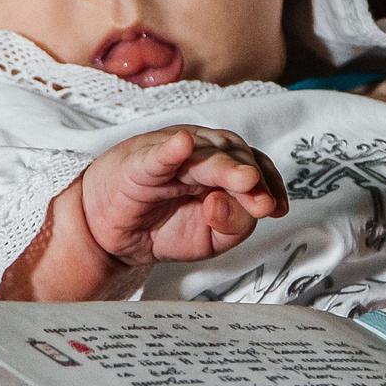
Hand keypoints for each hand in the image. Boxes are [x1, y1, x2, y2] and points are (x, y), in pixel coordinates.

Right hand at [85, 128, 288, 266]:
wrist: (109, 232)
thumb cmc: (162, 228)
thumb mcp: (210, 240)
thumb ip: (233, 226)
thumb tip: (228, 207)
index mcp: (222, 168)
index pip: (254, 166)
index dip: (269, 184)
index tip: (276, 208)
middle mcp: (200, 153)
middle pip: (234, 155)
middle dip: (252, 180)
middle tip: (263, 204)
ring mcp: (171, 154)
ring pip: (204, 155)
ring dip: (225, 166)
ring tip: (244, 179)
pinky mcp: (139, 163)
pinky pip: (157, 155)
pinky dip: (171, 150)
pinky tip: (183, 146)